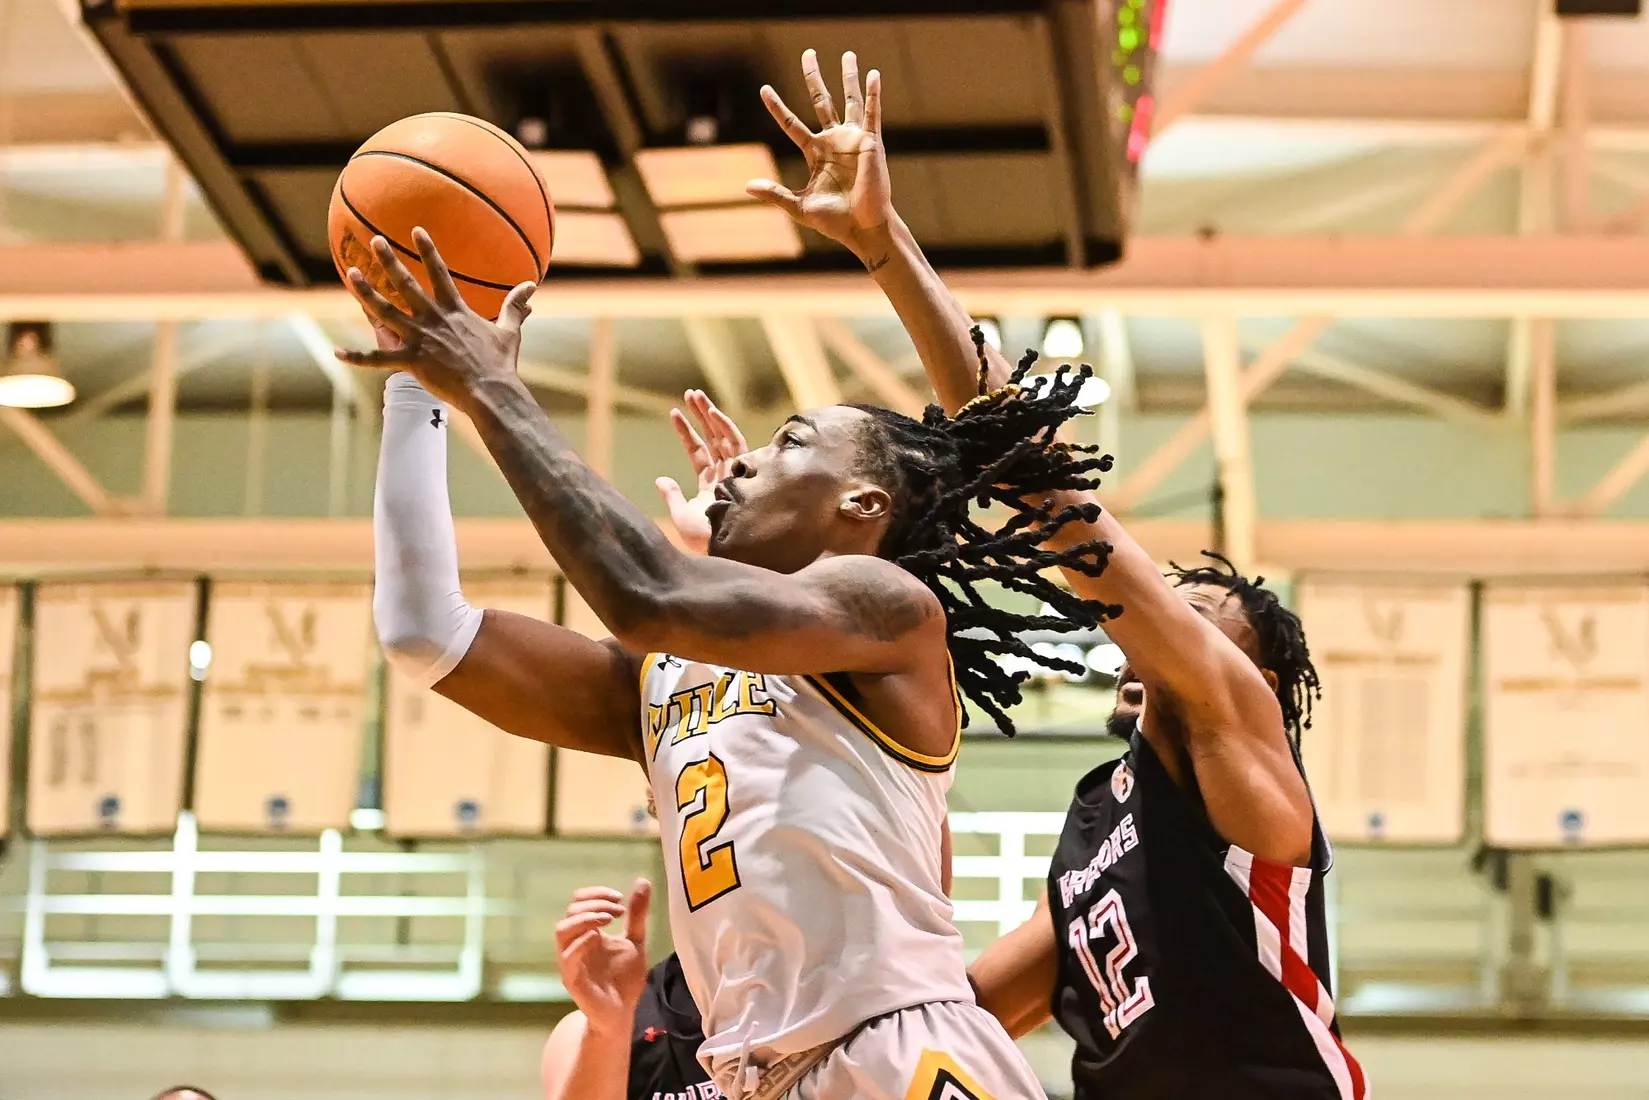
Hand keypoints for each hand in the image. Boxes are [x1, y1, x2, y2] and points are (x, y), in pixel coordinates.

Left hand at [334, 227, 535, 409]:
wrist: (490, 391)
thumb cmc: (500, 364)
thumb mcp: (509, 331)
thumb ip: (515, 306)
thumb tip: (531, 286)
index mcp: (455, 310)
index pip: (439, 272)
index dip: (428, 250)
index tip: (416, 230)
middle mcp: (433, 319)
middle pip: (407, 284)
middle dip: (389, 260)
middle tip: (375, 241)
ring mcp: (420, 339)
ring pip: (386, 312)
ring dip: (367, 293)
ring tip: (352, 274)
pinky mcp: (411, 361)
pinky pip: (379, 359)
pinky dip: (357, 357)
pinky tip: (337, 352)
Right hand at [555, 879, 651, 1036]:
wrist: (622, 1012)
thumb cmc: (624, 978)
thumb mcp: (635, 940)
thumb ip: (637, 914)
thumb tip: (642, 881)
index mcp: (587, 932)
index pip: (579, 902)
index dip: (596, 894)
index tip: (620, 898)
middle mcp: (575, 944)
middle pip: (571, 912)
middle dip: (595, 904)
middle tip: (619, 910)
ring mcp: (571, 961)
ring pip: (563, 930)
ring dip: (585, 918)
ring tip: (609, 919)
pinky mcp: (572, 979)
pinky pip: (568, 956)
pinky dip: (582, 942)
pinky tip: (599, 938)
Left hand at [656, 389, 747, 554]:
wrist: (728, 549)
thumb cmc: (707, 540)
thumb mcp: (683, 519)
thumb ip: (673, 497)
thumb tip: (660, 480)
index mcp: (712, 485)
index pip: (699, 452)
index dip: (687, 433)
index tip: (674, 413)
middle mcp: (726, 475)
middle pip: (713, 438)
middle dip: (702, 416)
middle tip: (690, 393)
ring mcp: (736, 472)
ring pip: (724, 436)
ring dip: (711, 415)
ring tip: (696, 395)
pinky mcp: (745, 471)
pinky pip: (736, 444)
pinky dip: (724, 427)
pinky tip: (712, 413)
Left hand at [748, 49, 892, 259]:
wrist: (862, 228)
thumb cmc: (834, 221)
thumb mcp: (798, 207)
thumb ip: (775, 194)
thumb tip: (747, 186)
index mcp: (815, 153)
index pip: (791, 124)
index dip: (778, 107)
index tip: (764, 89)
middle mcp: (833, 141)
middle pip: (821, 101)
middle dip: (814, 78)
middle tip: (808, 54)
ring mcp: (852, 139)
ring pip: (848, 100)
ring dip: (848, 77)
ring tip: (848, 54)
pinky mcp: (870, 143)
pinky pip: (871, 114)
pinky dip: (874, 94)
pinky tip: (873, 74)